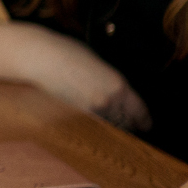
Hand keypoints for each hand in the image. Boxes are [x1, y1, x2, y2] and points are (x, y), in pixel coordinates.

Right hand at [18, 26, 151, 131]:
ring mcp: (91, 110)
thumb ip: (112, 80)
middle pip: (125, 122)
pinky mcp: (74, 115)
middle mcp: (109, 101)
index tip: (145, 125)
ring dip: (115, 130)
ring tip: (117, 134)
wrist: (42, 59)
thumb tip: (118, 92)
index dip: (144, 120)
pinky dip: (98, 129)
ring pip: (110, 127)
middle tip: (133, 132)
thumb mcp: (100, 63)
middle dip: (130, 127)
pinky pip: (93, 126)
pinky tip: (99, 131)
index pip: (139, 110)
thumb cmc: (68, 53)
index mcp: (119, 86)